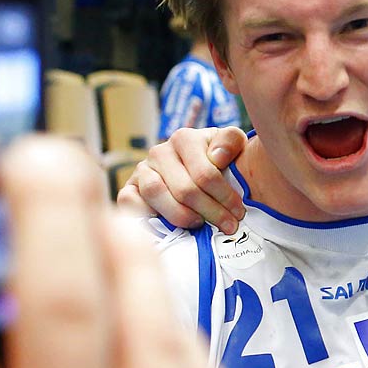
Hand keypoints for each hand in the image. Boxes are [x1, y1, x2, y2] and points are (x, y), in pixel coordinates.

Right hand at [117, 125, 247, 234]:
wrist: (191, 169)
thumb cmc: (216, 160)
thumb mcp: (231, 145)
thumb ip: (230, 142)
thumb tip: (217, 157)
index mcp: (184, 139)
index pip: (205, 174)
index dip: (224, 197)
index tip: (239, 213)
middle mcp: (159, 151)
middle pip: (184, 188)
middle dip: (210, 211)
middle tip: (228, 227)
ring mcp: (142, 170)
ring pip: (156, 194)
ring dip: (181, 216)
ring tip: (200, 225)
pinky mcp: (129, 188)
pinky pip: (129, 202)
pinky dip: (146, 216)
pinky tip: (169, 228)